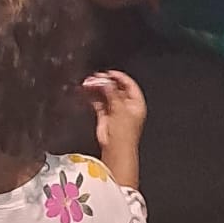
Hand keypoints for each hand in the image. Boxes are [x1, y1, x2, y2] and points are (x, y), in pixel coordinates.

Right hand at [84, 69, 144, 189]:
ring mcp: (116, 111)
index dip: (119, 77)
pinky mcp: (105, 117)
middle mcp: (126, 106)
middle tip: (96, 77)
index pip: (129, 85)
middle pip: (116, 89)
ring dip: (97, 89)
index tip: (109, 73)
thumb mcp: (119, 109)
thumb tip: (105, 81)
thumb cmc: (124, 135)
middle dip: (106, 83)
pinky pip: (99, 103)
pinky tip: (87, 92)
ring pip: (106, 95)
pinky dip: (93, 98)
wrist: (115, 149)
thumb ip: (112, 93)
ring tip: (88, 83)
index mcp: (136, 103)